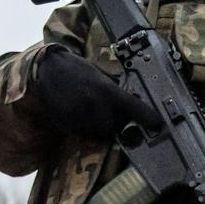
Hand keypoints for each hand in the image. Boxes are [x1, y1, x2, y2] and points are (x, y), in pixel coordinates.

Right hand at [29, 48, 159, 135]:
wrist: (47, 70)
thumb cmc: (77, 69)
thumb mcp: (100, 74)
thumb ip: (115, 89)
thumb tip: (133, 101)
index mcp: (107, 90)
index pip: (134, 108)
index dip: (147, 117)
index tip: (157, 124)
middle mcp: (96, 105)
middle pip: (117, 126)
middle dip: (118, 123)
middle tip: (114, 113)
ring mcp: (81, 116)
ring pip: (100, 133)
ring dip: (102, 128)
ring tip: (94, 111)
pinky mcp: (69, 124)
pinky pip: (85, 134)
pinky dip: (88, 129)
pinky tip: (82, 114)